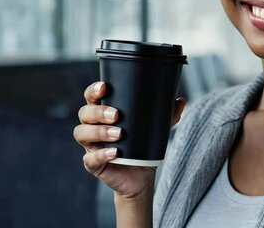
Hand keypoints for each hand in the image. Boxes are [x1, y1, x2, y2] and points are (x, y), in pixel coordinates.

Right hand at [73, 81, 185, 199]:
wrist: (141, 176)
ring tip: (119, 134)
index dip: (93, 90)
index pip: (91, 97)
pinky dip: (101, 154)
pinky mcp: (93, 165)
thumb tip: (181, 100)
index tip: (104, 87)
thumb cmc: (143, 146)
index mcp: (103, 114)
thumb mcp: (156, 129)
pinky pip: (90, 159)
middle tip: (116, 114)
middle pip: (84, 114)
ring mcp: (91, 146)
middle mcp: (92, 127)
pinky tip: (114, 152)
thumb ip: (168, 115)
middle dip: (98, 112)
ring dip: (99, 132)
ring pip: (82, 134)